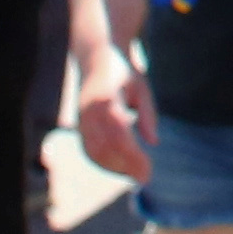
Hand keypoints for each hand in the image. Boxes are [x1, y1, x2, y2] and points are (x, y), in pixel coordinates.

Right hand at [74, 57, 156, 182]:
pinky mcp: (79, 123)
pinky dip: (102, 162)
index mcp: (108, 99)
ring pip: (94, 152)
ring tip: (133, 173)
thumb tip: (153, 142)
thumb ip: (147, 114)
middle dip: (125, 166)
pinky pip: (88, 149)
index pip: (120, 136)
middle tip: (144, 177)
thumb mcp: (142, 88)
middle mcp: (91, 110)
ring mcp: (82, 117)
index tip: (148, 172)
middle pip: (106, 148)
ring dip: (113, 167)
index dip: (134, 158)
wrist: (98, 57)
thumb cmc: (126, 73)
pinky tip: (119, 166)